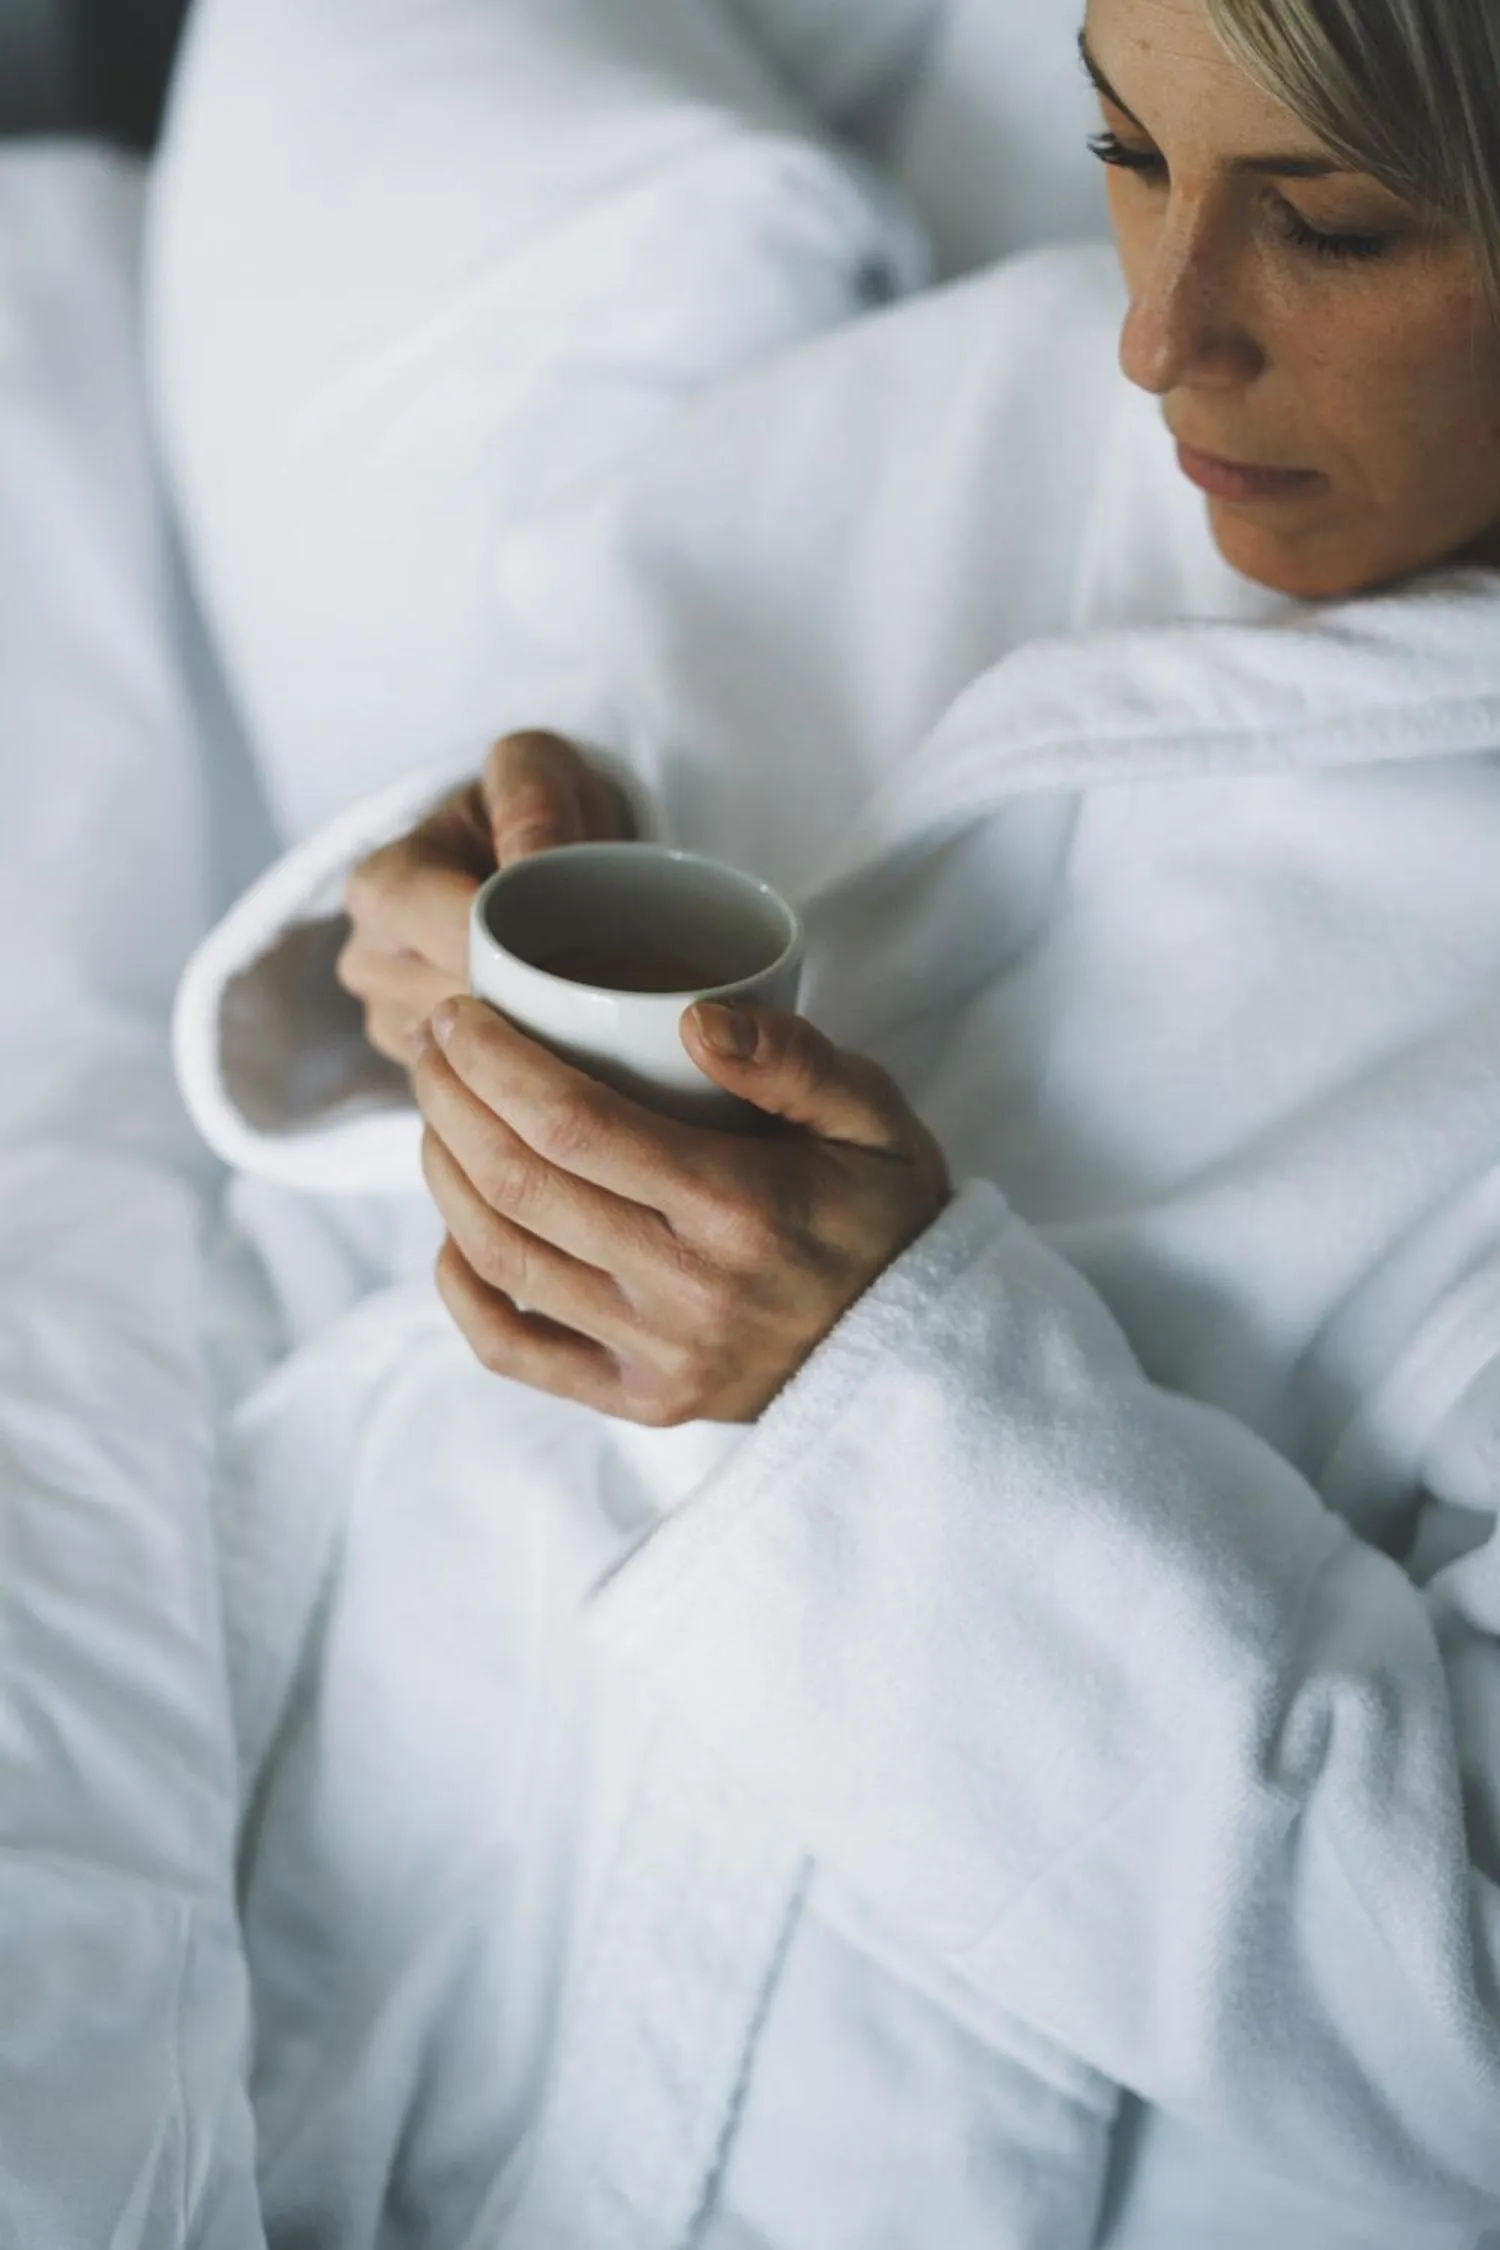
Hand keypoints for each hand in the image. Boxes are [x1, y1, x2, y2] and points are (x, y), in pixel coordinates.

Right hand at [338, 731, 632, 1065]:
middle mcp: (369, 962)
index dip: (533, 958)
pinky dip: (527, 1075)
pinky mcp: (422, 1067)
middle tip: (620, 1000)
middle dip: (542, 1009)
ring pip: (470, 1063)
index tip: (603, 964)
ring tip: (597, 1019)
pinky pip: (477, 1090)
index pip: (458, 944)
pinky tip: (572, 1051)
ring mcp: (391, 1022)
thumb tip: (532, 863)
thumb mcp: (537, 770)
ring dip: (537, 1049)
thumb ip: (534, 801)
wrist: (524, 853)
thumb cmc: (533, 808)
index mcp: (383, 888)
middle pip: (465, 1013)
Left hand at [412, 995, 951, 1424]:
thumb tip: (693, 1018)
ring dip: (446, 1176)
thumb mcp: (877, 1116)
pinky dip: (462, 1290)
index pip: (574, 1123)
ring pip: (503, 1259)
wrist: (925, 1351)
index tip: (459, 1014)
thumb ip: (794, 1058)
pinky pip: (516, 1353)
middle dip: (452, 1101)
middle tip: (432, 1048)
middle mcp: (688, 1289)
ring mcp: (658, 1357)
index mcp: (741, 1207)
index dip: (494, 1062)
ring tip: (437, 1116)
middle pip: (522, 1183)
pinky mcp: (642, 1402)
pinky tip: (453, 1232)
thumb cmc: (889, 1213)